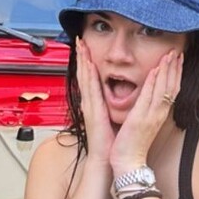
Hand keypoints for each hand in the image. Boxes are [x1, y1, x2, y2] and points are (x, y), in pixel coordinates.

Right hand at [74, 38, 115, 161]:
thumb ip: (112, 107)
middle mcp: (90, 103)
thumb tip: (119, 96)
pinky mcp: (93, 111)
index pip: (90, 78)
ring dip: (83, 60)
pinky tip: (89, 64)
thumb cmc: (111, 142)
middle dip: (82, 56)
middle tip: (79, 40)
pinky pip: (91, 89)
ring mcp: (90, 106)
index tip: (86, 48)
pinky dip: (89, 75)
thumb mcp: (112, 119)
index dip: (87, 62)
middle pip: (85, 74)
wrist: (107, 159)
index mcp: (96, 104)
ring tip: (80, 45)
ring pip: (85, 77)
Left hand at [110, 47, 183, 175]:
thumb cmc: (133, 144)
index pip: (171, 89)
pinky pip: (149, 97)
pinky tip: (155, 70)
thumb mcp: (143, 123)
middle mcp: (159, 113)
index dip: (176, 73)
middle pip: (172, 86)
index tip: (178, 58)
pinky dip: (153, 82)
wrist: (128, 163)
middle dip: (175, 67)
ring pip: (164, 88)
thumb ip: (146, 109)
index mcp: (158, 114)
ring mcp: (151, 116)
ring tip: (170, 54)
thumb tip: (148, 97)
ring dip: (167, 70)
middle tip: (177, 51)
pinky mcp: (140, 119)